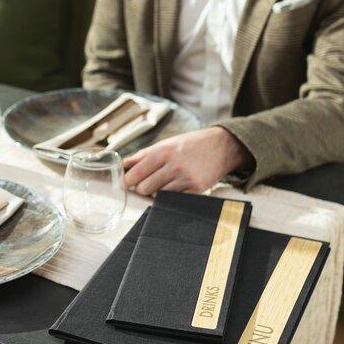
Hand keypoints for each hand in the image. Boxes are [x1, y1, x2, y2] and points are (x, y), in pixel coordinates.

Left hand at [123, 126, 250, 196]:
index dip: (128, 181)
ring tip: (163, 183)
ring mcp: (186, 179)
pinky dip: (171, 197)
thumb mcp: (165, 143)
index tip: (127, 183)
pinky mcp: (197, 190)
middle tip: (146, 183)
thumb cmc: (189, 144)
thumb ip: (142, 155)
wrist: (220, 146)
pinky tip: (175, 188)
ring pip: (158, 196)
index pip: (136, 174)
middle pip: (144, 188)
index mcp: (162, 152)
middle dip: (142, 188)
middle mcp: (174, 165)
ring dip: (157, 193)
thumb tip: (123, 165)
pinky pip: (174, 200)